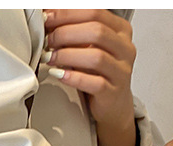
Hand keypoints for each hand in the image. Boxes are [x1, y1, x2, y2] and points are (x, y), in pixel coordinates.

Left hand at [42, 9, 135, 127]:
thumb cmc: (98, 73)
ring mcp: (121, 71)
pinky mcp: (113, 93)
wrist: (113, 105)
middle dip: (66, 33)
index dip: (68, 14)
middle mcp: (124, 48)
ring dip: (67, 55)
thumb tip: (49, 17)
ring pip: (96, 57)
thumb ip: (75, 32)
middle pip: (96, 31)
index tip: (47, 17)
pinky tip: (59, 74)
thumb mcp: (89, 47)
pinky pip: (94, 83)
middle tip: (48, 40)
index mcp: (120, 30)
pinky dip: (73, 78)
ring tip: (50, 57)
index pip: (95, 12)